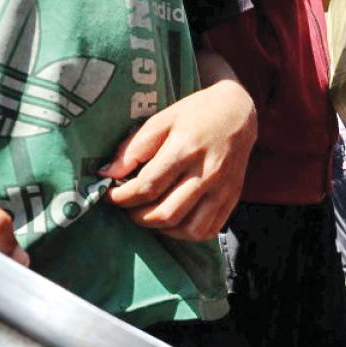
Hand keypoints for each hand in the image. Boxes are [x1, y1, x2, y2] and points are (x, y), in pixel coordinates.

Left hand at [101, 78, 256, 241]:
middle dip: (138, 216)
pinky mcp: (231, 199)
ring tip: (149, 216)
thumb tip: (109, 174)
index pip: (147, 186)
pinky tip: (173, 222)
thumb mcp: (161, 120)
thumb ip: (134, 148)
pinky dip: (185, 234)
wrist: (237, 113)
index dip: (122, 197)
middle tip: (127, 208)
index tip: (110, 196)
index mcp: (185, 149)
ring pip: (187, 228)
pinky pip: (207, 230)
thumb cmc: (195, 114)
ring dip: (161, 229)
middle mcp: (206, 173)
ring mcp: (222, 190)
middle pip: (166, 213)